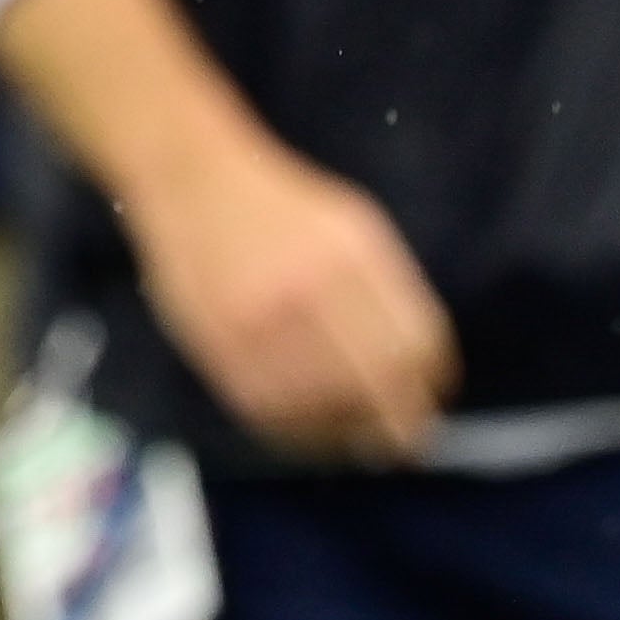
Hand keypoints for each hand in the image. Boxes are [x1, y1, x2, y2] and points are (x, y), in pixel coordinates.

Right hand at [126, 128, 459, 463]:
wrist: (191, 181)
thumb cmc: (280, 208)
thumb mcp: (353, 228)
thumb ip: (392, 297)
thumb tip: (422, 377)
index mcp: (350, 258)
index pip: (414, 345)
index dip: (428, 383)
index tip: (427, 397)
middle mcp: (305, 291)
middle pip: (375, 386)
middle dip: (396, 422)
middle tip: (400, 438)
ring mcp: (259, 323)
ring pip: (325, 412)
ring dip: (347, 432)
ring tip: (352, 432)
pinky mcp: (220, 348)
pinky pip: (275, 416)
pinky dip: (300, 432)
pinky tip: (310, 422)